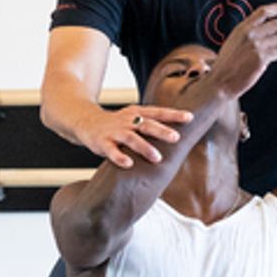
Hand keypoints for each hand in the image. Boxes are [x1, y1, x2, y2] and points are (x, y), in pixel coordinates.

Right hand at [78, 103, 192, 169]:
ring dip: (144, 147)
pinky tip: (128, 164)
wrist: (86, 121)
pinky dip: (119, 157)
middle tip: (176, 138)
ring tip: (157, 157)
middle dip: (161, 131)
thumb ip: (151, 125)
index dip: (173, 114)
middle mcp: (127, 121)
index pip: (158, 112)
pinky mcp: (102, 142)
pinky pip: (111, 150)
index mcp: (137, 113)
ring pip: (131, 138)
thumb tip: (179, 136)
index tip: (190, 117)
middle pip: (146, 124)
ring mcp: (114, 132)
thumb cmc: (116, 124)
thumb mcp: (133, 119)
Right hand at [212, 3, 276, 98]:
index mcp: (242, 28)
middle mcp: (249, 34)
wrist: (221, 81)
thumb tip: (264, 32)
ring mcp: (256, 45)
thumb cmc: (227, 65)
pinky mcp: (261, 58)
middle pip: (276, 24)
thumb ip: (248, 35)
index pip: (263, 12)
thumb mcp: (234, 43)